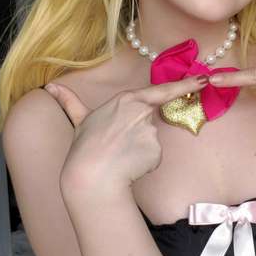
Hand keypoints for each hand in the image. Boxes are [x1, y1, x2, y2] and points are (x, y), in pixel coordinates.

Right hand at [41, 73, 208, 194]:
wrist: (92, 176)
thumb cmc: (84, 147)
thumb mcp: (79, 120)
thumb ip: (70, 102)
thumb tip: (50, 86)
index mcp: (127, 100)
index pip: (162, 91)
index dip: (186, 84)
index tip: (205, 79)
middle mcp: (142, 112)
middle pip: (149, 120)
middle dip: (138, 132)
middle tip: (118, 145)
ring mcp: (151, 132)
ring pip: (151, 139)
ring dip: (140, 147)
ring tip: (120, 156)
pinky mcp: (157, 151)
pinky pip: (153, 156)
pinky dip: (144, 161)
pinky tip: (130, 165)